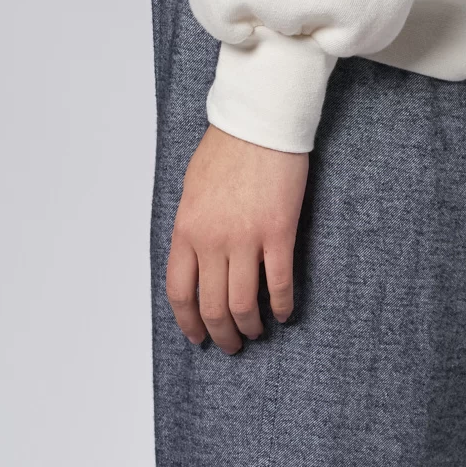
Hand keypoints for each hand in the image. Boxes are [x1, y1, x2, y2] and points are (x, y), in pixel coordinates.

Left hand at [165, 123, 309, 354]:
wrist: (259, 122)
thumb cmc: (226, 148)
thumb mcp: (192, 189)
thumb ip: (193, 228)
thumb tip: (198, 260)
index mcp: (187, 230)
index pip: (180, 292)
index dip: (189, 322)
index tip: (197, 336)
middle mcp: (212, 240)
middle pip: (212, 306)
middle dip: (221, 334)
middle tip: (231, 344)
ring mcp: (246, 238)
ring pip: (244, 304)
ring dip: (250, 326)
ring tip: (257, 332)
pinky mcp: (279, 232)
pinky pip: (279, 283)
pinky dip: (283, 305)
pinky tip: (285, 313)